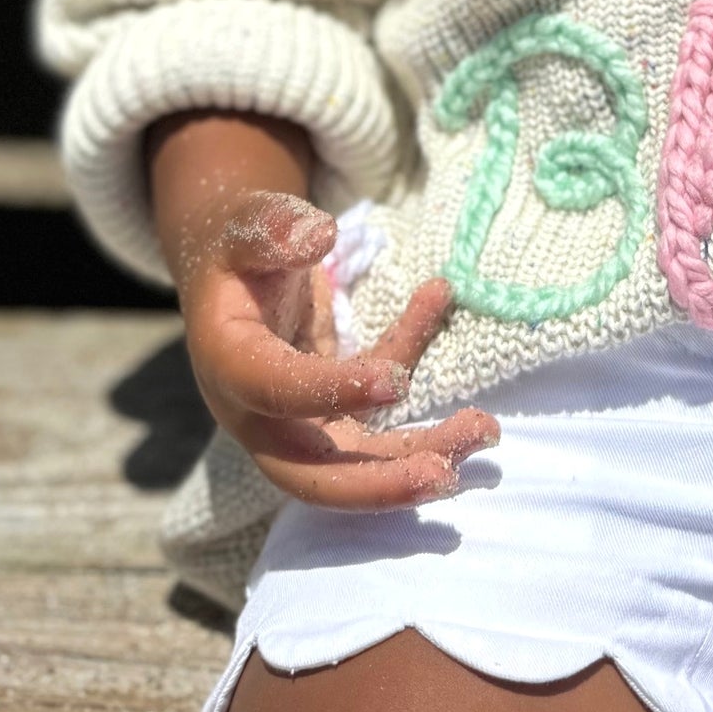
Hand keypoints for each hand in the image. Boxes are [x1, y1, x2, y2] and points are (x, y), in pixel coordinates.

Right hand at [178, 189, 498, 509]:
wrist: (228, 275)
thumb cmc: (237, 252)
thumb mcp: (245, 227)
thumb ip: (274, 229)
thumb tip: (319, 237)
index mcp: (230, 366)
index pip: (278, 392)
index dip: (335, 392)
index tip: (396, 381)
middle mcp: (259, 413)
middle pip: (314, 475)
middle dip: (379, 484)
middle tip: (443, 475)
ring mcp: (297, 423)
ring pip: (357, 462)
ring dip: (420, 456)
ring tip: (484, 434)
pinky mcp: (329, 417)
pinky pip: (379, 413)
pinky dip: (413, 369)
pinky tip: (440, 303)